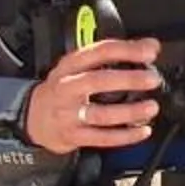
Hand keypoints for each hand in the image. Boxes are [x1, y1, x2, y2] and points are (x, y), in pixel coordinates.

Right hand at [22, 37, 162, 153]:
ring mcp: (68, 113)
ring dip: (130, 112)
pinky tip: (142, 130)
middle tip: (151, 79)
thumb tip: (150, 46)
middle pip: (98, 81)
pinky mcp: (72, 136)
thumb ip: (113, 56)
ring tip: (151, 107)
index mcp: (71, 65)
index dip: (126, 50)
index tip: (149, 52)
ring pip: (101, 114)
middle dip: (129, 80)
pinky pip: (102, 138)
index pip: (99, 52)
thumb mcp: (80, 66)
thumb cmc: (62, 89)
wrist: (32, 117)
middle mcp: (67, 87)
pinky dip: (126, 136)